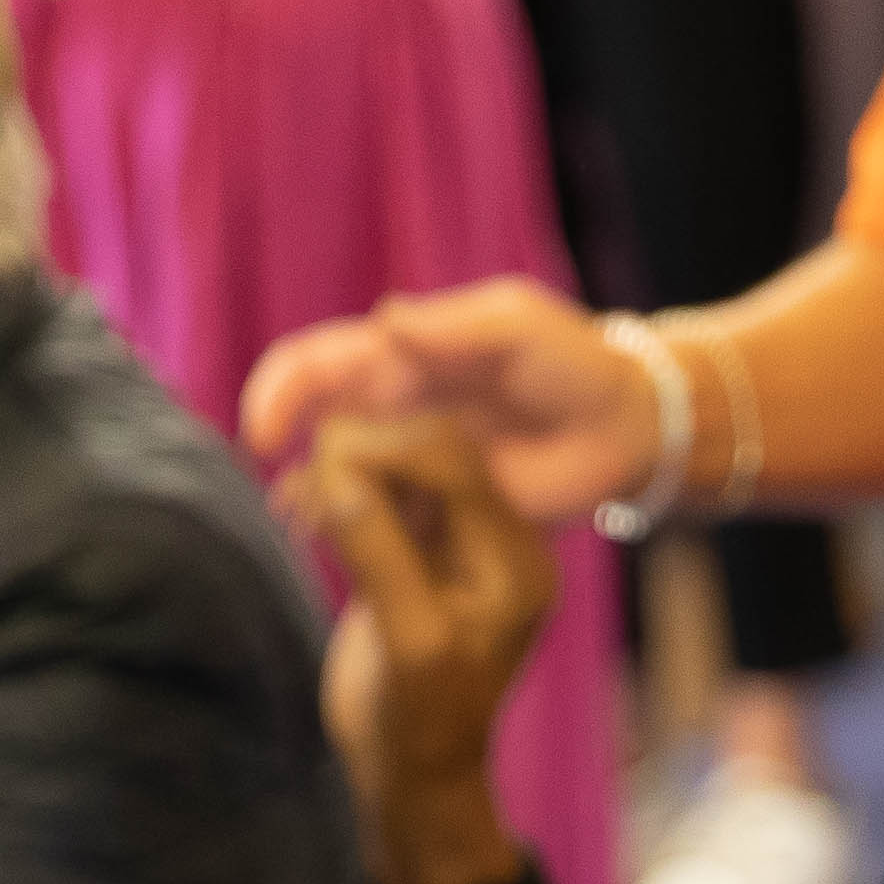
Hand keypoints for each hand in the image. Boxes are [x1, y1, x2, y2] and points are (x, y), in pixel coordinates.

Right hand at [238, 276, 657, 518]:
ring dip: (322, 508)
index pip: (318, 365)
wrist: (620, 426)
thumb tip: (384, 320)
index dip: (280, 394)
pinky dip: (361, 538)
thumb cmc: (570, 362)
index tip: (263, 436)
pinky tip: (356, 563)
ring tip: (322, 540)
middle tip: (297, 507)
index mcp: (400, 356)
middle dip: (295, 465)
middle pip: (318, 430)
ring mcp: (413, 460)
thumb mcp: (514, 328)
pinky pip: (387, 522)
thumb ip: (450, 330)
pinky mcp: (439, 507)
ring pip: (344, 481)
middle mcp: (394, 407)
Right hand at [278, 411, 555, 883]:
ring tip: (291, 504)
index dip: (385, 444)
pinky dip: (334, 495)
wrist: (412, 773)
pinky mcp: (415, 552)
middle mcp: (493, 539)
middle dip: (360, 454)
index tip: (318, 457)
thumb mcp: (409, 643)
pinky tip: (295, 512)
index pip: (454, 459)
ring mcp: (453, 543)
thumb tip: (338, 470)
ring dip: (340, 473)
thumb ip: (379, 554)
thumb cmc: (419, 723)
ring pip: (396, 469)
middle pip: (426, 450)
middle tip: (298, 483)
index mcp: (514, 557)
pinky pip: (377, 497)